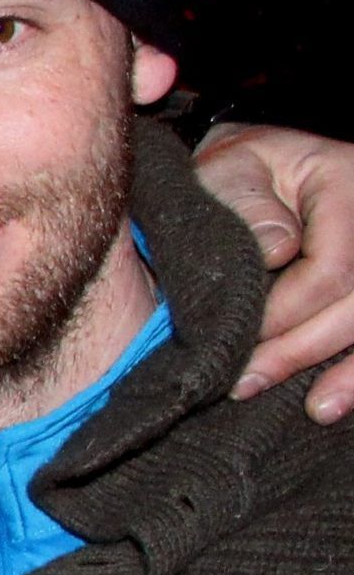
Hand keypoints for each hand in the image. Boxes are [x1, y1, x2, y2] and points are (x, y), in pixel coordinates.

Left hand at [194, 123, 353, 420]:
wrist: (265, 169)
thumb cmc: (243, 171)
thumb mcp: (232, 167)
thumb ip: (247, 201)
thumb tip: (276, 252)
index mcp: (349, 186)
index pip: (331, 269)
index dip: (283, 313)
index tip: (235, 338)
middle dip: (302, 349)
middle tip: (246, 382)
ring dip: (346, 371)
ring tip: (315, 408)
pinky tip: (335, 403)